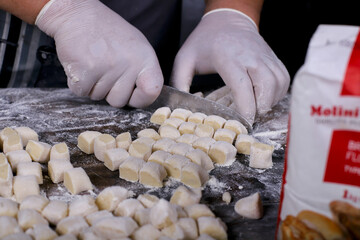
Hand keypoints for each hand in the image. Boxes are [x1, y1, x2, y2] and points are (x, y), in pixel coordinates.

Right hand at [36, 0, 162, 107]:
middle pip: (119, 101)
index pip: (152, 91)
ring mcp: (107, 67)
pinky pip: (81, 92)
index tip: (132, 95)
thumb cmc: (107, 31)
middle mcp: (129, 63)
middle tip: (104, 69)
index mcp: (145, 58)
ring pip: (98, 97)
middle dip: (109, 92)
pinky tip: (81, 64)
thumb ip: (142, 71)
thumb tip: (146, 95)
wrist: (77, 14)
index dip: (141, 99)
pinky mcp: (85, 71)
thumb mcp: (136, 47)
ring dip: (92, 85)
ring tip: (93, 62)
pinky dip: (78, 83)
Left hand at [171, 9, 289, 122]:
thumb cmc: (205, 40)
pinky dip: (278, 92)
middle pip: (266, 86)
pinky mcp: (273, 58)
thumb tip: (180, 106)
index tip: (243, 121)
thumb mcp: (185, 59)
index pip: (243, 86)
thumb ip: (180, 82)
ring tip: (257, 109)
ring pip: (278, 83)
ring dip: (270, 101)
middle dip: (260, 107)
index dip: (245, 107)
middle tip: (249, 117)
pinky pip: (284, 78)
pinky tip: (266, 98)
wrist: (227, 19)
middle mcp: (251, 56)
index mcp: (228, 57)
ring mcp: (265, 56)